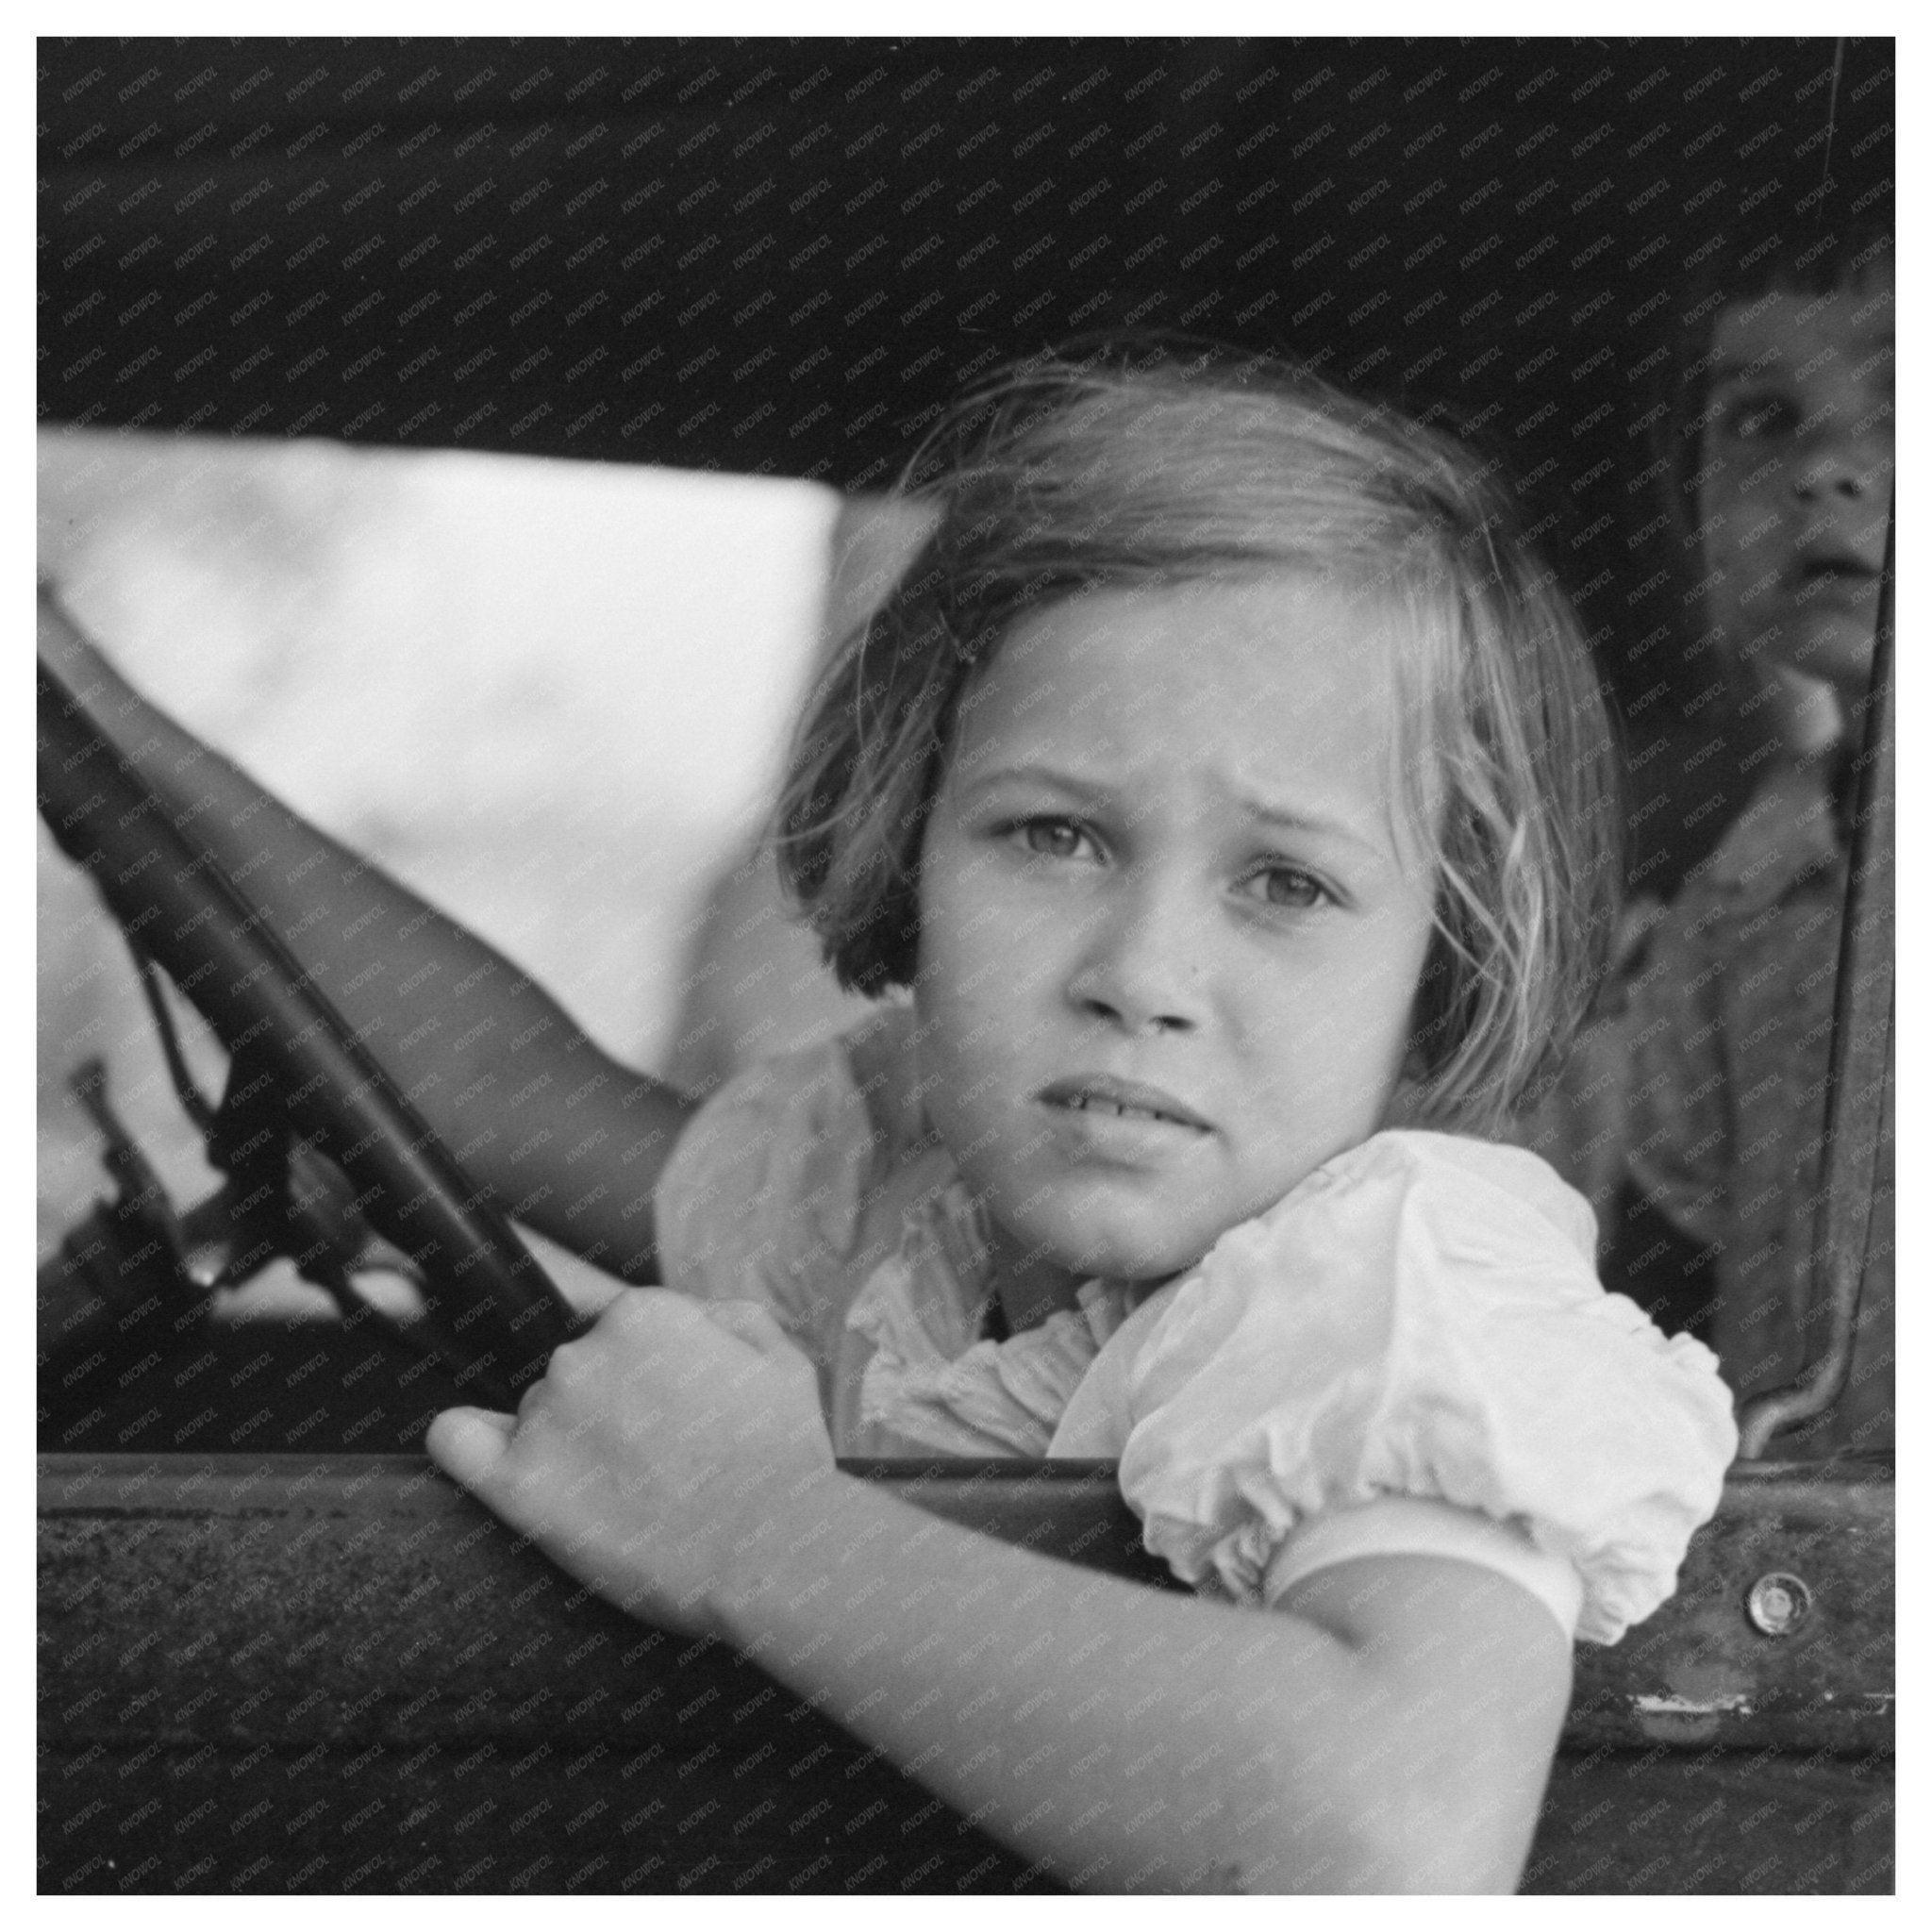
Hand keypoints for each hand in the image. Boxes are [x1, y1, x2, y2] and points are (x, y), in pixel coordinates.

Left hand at [425, 1290, 837, 1637]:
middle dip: (607, 1408)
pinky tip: (504, 1465)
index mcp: (642, 1314)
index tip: (656, 1412)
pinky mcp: (519, 1484)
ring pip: (534, 1414)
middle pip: (571, 1371)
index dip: (639, 1373)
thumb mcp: (782, 1358)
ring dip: (567, 1442)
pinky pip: (456, 1441)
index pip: (609, 1325)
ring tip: (628, 1494)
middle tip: (658, 1462)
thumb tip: (689, 1316)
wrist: (773, 1552)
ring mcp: (545, 1416)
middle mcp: (581, 1352)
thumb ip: (723, 1317)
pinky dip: (467, 1440)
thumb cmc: (785, 1462)